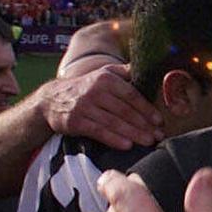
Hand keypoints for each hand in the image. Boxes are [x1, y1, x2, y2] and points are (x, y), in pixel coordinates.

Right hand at [41, 65, 161, 148]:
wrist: (51, 99)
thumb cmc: (86, 86)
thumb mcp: (104, 73)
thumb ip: (125, 71)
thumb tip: (149, 66)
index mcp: (106, 79)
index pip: (131, 95)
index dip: (147, 109)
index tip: (160, 120)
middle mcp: (95, 91)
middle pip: (125, 110)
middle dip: (144, 124)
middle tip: (158, 135)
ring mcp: (84, 107)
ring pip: (113, 122)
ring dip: (133, 134)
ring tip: (148, 142)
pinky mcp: (75, 121)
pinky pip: (98, 132)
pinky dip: (113, 139)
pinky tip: (127, 145)